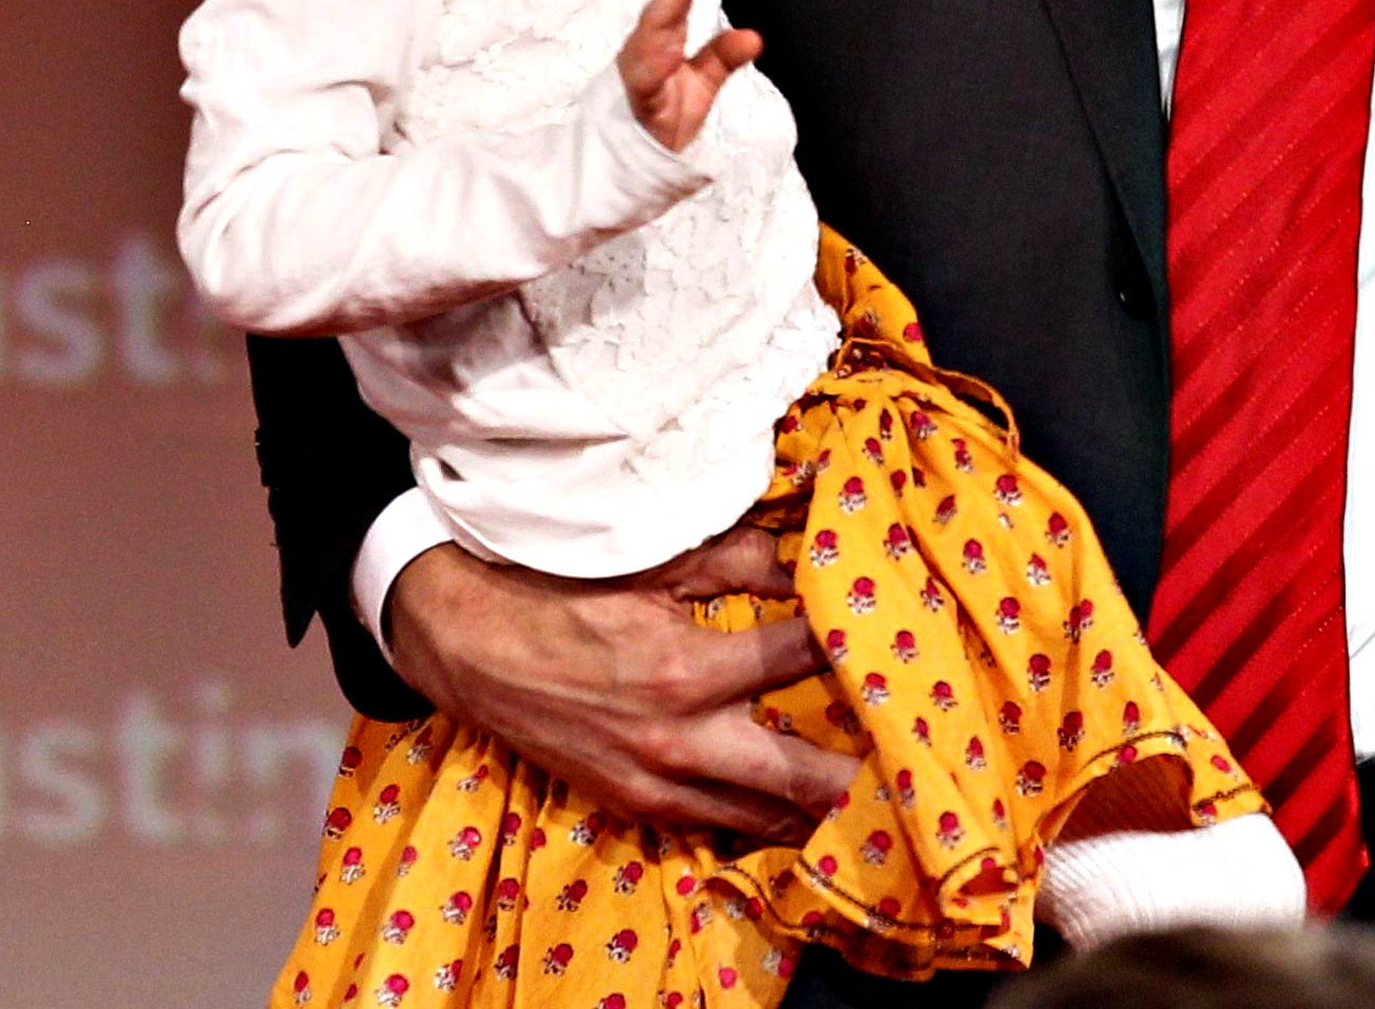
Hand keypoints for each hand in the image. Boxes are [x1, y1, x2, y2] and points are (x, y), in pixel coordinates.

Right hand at [384, 525, 855, 843]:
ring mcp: (654, 783)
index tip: (895, 632)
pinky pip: (714, 824)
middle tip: (906, 739)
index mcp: (689, 671)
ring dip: (815, 799)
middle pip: (802, 776)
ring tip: (863, 772)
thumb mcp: (658, 561)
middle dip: (861, 764)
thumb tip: (816, 551)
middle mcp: (679, 741)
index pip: (804, 659)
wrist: (468, 644)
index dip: (855, 642)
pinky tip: (790, 794)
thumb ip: (746, 560)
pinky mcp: (632, 804)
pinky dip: (757, 813)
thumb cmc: (564, 591)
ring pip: (764, 817)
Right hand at [619, 0, 761, 151]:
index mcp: (665, 30)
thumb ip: (723, 57)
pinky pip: (647, 70)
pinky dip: (658, 54)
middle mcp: (650, 37)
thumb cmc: (665, 112)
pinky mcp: (639, 91)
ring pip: (658, 19)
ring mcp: (641, 61)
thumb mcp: (704, 82)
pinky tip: (673, 43)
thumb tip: (754, 36)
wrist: (638, 157)